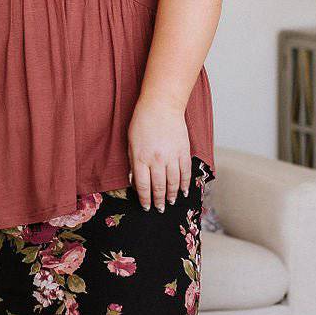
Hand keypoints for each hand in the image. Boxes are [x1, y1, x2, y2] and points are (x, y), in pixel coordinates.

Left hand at [127, 95, 191, 211]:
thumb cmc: (142, 121)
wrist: (162, 105)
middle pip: (158, 187)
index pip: (143, 186)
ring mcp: (172, 156)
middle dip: (159, 201)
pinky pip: (185, 172)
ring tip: (171, 203)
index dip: (145, 199)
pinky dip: (185, 184)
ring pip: (173, 182)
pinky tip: (184, 192)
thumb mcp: (130, 142)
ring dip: (172, 195)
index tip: (146, 207)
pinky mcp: (183, 151)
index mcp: (141, 158)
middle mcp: (157, 160)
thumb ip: (132, 162)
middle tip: (160, 209)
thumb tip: (134, 181)